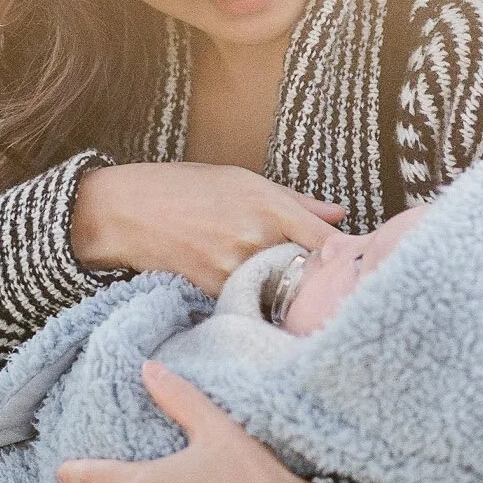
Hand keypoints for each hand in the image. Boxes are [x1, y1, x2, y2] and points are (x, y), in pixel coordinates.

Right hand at [70, 161, 343, 295]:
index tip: (357, 267)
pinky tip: (254, 297)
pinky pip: (248, 303)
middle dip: (320, 281)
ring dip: (287, 295)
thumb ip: (294, 201)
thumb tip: (338, 215)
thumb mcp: (240, 180)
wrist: (124, 211)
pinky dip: (256, 302)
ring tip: (287, 291)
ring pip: (279, 292)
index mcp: (268, 205)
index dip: (349, 258)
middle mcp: (256, 237)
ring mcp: (234, 268)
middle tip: (329, 286)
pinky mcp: (213, 291)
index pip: (328, 241)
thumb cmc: (182, 188)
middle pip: (308, 273)